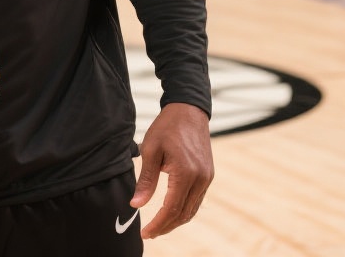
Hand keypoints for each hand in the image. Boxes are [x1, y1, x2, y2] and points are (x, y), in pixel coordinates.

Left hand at [131, 102, 213, 238]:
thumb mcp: (150, 150)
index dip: (158, 224)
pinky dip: (184, 209)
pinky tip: (171, 211)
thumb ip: (145, 180)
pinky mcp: (208, 175)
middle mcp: (200, 179)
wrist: (188, 111)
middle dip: (166, 226)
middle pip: (184, 214)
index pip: (171, 208)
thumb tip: (136, 204)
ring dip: (176, 221)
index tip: (145, 233)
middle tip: (149, 233)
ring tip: (158, 226)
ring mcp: (207, 178)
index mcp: (185, 173)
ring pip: (192, 209)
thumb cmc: (166, 127)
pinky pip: (197, 199)